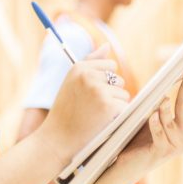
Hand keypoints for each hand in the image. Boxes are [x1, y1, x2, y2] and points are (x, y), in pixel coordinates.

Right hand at [39, 45, 129, 163]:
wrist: (57, 138)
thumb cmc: (66, 110)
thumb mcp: (72, 81)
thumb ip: (91, 61)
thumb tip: (107, 45)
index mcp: (79, 67)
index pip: (110, 65)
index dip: (105, 82)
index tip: (92, 94)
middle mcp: (89, 75)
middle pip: (119, 80)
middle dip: (111, 94)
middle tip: (92, 107)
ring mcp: (99, 90)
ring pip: (124, 94)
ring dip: (115, 105)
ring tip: (95, 115)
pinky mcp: (109, 106)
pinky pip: (125, 106)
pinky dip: (117, 116)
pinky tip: (101, 121)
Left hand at [115, 62, 182, 179]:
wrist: (124, 166)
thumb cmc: (135, 140)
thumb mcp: (148, 117)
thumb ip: (158, 104)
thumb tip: (163, 81)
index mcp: (182, 126)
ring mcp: (174, 147)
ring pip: (174, 122)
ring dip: (168, 110)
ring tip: (164, 97)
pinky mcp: (161, 154)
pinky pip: (160, 135)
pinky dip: (156, 124)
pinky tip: (152, 115)